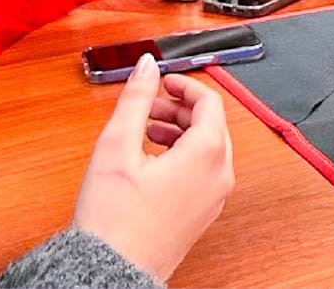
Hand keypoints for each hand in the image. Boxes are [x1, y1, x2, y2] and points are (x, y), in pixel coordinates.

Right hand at [73, 57, 232, 280]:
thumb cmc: (113, 218)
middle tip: (146, 107)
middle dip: (178, 109)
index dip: (184, 85)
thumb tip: (147, 66)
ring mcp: (216, 196)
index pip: (210, 102)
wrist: (112, 270)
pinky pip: (203, 171)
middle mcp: (221, 175)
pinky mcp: (203, 212)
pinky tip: (150, 160)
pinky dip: (182, 156)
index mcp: (208, 154)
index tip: (162, 81)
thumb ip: (134, 100)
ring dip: (179, 132)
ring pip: (207, 148)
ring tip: (143, 131)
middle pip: (211, 124)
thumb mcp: (116, 146)